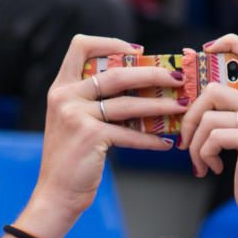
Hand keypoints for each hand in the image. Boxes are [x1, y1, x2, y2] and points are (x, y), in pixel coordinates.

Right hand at [32, 35, 185, 221]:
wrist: (55, 194)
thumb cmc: (71, 160)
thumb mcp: (74, 122)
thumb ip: (93, 103)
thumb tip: (139, 90)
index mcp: (61, 87)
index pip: (81, 45)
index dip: (111, 42)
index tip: (138, 52)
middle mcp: (66, 96)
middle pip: (117, 73)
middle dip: (153, 74)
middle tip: (177, 78)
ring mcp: (76, 116)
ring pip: (129, 104)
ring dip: (160, 106)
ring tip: (182, 108)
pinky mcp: (90, 137)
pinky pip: (130, 134)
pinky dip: (151, 140)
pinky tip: (166, 143)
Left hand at [178, 34, 237, 236]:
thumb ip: (224, 118)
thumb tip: (189, 102)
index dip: (229, 43)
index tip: (204, 50)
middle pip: (213, 89)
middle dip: (189, 116)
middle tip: (186, 141)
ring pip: (208, 116)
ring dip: (194, 143)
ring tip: (200, 161)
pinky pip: (214, 136)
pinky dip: (204, 154)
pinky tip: (212, 168)